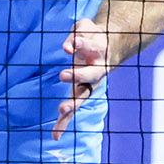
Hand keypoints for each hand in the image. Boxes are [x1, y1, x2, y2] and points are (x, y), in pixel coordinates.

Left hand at [54, 18, 110, 139]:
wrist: (108, 47)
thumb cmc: (91, 36)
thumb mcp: (84, 27)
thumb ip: (75, 36)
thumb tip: (67, 48)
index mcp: (99, 51)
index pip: (90, 47)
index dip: (78, 45)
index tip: (66, 47)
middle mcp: (97, 70)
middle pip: (90, 75)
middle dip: (77, 75)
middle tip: (62, 74)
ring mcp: (90, 84)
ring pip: (83, 95)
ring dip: (73, 103)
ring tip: (62, 109)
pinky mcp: (80, 93)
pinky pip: (74, 108)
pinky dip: (64, 122)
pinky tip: (55, 136)